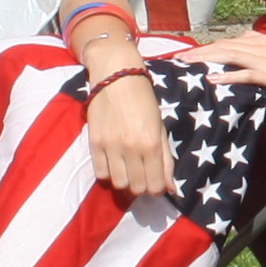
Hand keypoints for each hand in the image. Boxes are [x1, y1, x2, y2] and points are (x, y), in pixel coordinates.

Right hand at [83, 73, 173, 200]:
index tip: (156, 184)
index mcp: (152, 144)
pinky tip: (114, 162)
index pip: (155, 185)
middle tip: (143, 176)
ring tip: (128, 170)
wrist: (117, 77)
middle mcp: (131, 148)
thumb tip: (170, 189)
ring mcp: (111, 146)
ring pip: (118, 183)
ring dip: (125, 181)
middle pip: (136, 187)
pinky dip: (108, 173)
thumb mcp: (160, 128)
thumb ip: (166, 160)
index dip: (157, 189)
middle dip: (142, 187)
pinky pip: (100, 173)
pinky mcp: (94, 142)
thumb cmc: (144, 101)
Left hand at [171, 27, 265, 89]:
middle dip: (200, 52)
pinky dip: (229, 76)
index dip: (207, 47)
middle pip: (224, 46)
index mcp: (261, 40)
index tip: (189, 54)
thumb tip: (237, 46)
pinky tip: (213, 80)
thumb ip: (256, 48)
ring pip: (231, 56)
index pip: (228, 41)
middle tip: (178, 58)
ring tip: (188, 64)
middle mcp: (261, 46)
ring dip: (207, 59)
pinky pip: (247, 74)